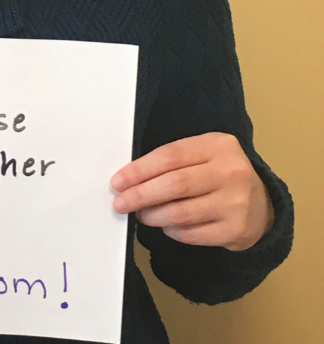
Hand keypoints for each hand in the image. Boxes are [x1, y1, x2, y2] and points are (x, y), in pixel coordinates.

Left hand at [110, 133, 273, 250]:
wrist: (263, 203)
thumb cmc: (218, 173)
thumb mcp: (202, 153)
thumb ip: (171, 160)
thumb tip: (128, 178)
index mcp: (218, 145)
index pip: (170, 156)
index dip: (139, 170)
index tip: (117, 181)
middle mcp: (231, 172)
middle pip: (175, 185)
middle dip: (140, 195)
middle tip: (120, 202)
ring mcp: (236, 203)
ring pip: (181, 213)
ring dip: (152, 215)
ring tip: (141, 214)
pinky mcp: (236, 230)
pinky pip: (192, 234)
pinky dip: (171, 231)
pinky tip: (165, 225)